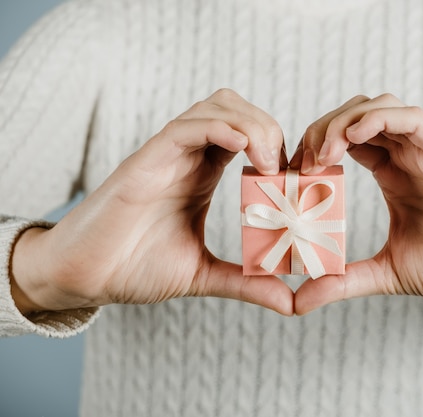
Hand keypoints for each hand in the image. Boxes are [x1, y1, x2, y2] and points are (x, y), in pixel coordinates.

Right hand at [10, 89, 293, 315]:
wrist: (85, 276)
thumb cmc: (135, 267)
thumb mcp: (204, 274)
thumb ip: (246, 282)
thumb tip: (290, 301)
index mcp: (203, 174)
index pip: (250, 137)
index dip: (279, 147)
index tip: (299, 178)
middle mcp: (189, 157)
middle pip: (239, 111)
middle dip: (271, 129)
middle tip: (285, 168)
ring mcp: (168, 155)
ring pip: (218, 108)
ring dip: (252, 124)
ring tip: (268, 163)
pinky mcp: (147, 159)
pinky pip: (187, 126)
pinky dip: (219, 127)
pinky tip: (242, 147)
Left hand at [292, 94, 422, 314]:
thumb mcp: (386, 273)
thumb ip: (343, 280)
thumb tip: (298, 301)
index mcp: (391, 174)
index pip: (344, 141)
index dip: (313, 148)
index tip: (290, 174)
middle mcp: (406, 156)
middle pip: (353, 117)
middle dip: (320, 130)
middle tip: (300, 163)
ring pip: (377, 107)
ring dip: (342, 121)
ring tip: (321, 154)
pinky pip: (409, 118)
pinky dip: (377, 118)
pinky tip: (352, 138)